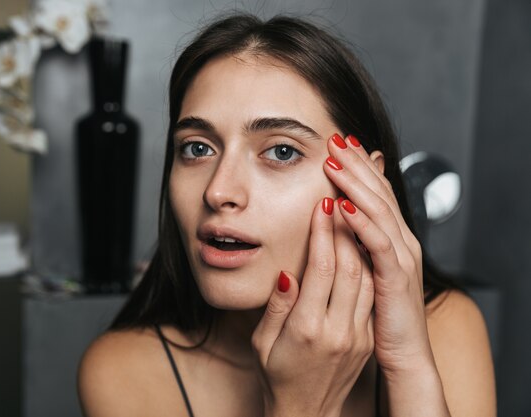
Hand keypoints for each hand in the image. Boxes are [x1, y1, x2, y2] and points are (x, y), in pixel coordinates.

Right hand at [252, 196, 374, 416]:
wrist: (307, 412)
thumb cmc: (278, 376)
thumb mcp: (263, 343)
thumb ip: (276, 307)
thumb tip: (287, 273)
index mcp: (309, 329)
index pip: (324, 268)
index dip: (325, 233)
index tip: (323, 204)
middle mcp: (339, 329)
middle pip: (352, 265)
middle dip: (348, 226)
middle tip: (344, 196)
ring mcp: (358, 334)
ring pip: (369, 275)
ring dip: (364, 239)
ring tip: (357, 210)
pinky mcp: (368, 336)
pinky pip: (373, 291)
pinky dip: (370, 261)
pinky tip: (366, 241)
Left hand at [322, 133, 434, 376]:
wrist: (405, 355)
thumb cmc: (382, 315)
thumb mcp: (366, 273)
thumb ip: (356, 247)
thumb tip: (337, 223)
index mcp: (393, 239)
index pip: (376, 193)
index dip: (358, 167)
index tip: (338, 144)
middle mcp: (401, 242)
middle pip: (379, 193)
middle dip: (356, 164)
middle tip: (334, 139)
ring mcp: (401, 257)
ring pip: (379, 211)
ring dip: (355, 184)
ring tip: (333, 162)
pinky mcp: (396, 277)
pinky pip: (378, 244)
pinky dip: (361, 222)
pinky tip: (343, 206)